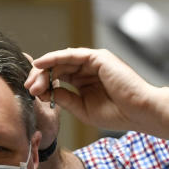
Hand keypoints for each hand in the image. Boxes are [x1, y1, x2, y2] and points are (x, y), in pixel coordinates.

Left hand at [25, 48, 162, 133]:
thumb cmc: (118, 113)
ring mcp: (94, 62)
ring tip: (33, 82)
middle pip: (58, 67)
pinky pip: (71, 54)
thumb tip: (45, 90)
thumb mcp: (83, 109)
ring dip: (45, 70)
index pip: (59, 77)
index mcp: (87, 82)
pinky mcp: (98, 57)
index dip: (44, 84)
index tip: (32, 94)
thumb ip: (65, 98)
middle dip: (40, 77)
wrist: (140, 111)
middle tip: (28, 88)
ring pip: (62, 61)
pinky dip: (55, 57)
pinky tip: (41, 64)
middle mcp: (90, 69)